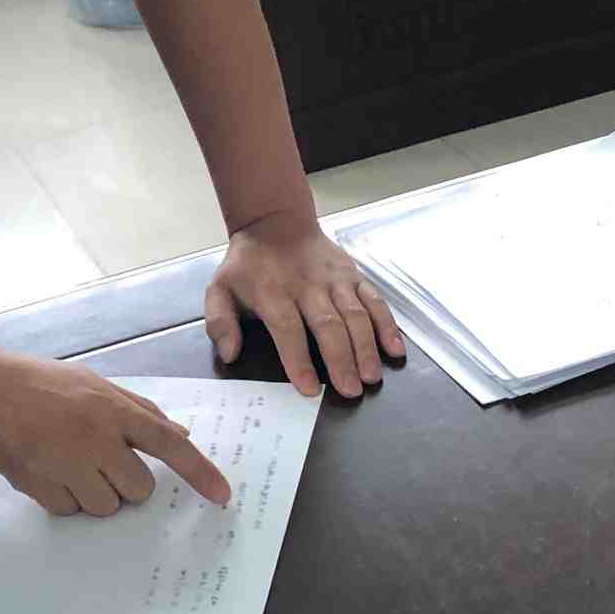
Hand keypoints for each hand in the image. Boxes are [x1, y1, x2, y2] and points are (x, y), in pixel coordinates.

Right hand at [0, 349, 231, 515]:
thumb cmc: (32, 381)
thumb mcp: (89, 382)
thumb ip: (136, 409)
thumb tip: (179, 435)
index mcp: (110, 407)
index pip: (167, 444)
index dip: (199, 472)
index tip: (223, 496)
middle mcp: (95, 438)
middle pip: (139, 488)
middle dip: (125, 484)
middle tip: (98, 463)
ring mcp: (67, 464)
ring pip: (106, 506)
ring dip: (92, 494)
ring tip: (64, 463)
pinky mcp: (39, 485)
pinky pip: (69, 511)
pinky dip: (61, 498)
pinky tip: (43, 470)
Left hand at [205, 210, 404, 398]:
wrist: (275, 223)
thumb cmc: (248, 264)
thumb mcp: (219, 288)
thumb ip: (220, 322)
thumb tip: (230, 354)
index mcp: (273, 292)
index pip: (288, 328)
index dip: (298, 359)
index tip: (309, 388)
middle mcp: (307, 285)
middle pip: (328, 324)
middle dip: (341, 359)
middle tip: (350, 390)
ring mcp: (334, 279)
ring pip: (355, 314)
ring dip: (366, 347)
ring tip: (371, 377)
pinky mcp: (353, 275)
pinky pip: (374, 300)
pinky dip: (387, 324)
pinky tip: (394, 349)